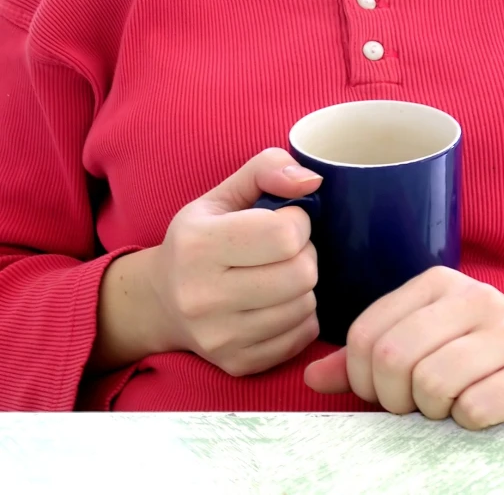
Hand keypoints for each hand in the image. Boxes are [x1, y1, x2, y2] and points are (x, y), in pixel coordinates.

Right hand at [143, 148, 322, 375]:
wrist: (161, 301)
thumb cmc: (200, 239)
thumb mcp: (222, 194)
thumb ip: (266, 170)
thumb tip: (313, 180)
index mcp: (198, 245)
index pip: (286, 235)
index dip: (298, 223)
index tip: (283, 222)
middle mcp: (202, 296)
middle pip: (302, 273)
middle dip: (304, 255)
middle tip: (284, 252)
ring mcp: (220, 337)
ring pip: (306, 305)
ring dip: (303, 286)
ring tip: (279, 275)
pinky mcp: (237, 363)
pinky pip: (302, 335)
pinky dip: (300, 316)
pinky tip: (278, 302)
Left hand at [305, 267, 503, 429]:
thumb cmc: (483, 355)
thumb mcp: (426, 341)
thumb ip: (368, 356)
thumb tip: (313, 376)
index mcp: (438, 284)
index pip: (367, 333)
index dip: (361, 377)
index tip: (382, 392)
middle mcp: (474, 298)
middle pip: (393, 357)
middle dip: (393, 398)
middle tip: (414, 405)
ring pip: (432, 384)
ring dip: (432, 412)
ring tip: (449, 406)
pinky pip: (475, 408)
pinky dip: (467, 422)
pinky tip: (481, 411)